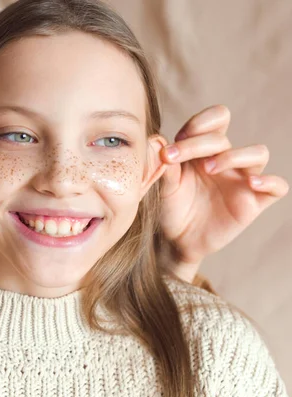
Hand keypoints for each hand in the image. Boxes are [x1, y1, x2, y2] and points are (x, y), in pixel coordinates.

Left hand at [159, 105, 288, 281]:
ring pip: (258, 153)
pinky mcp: (254, 202)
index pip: (216, 119)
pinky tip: (250, 184)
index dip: (198, 123)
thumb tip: (157, 140)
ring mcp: (242, 179)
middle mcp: (226, 160)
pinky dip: (269, 181)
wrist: (176, 240)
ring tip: (209, 169)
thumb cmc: (171, 207)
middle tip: (174, 157)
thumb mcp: (163, 184)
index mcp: (204, 149)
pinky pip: (277, 186)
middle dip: (198, 144)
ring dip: (234, 156)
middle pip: (224, 138)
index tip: (173, 145)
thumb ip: (163, 164)